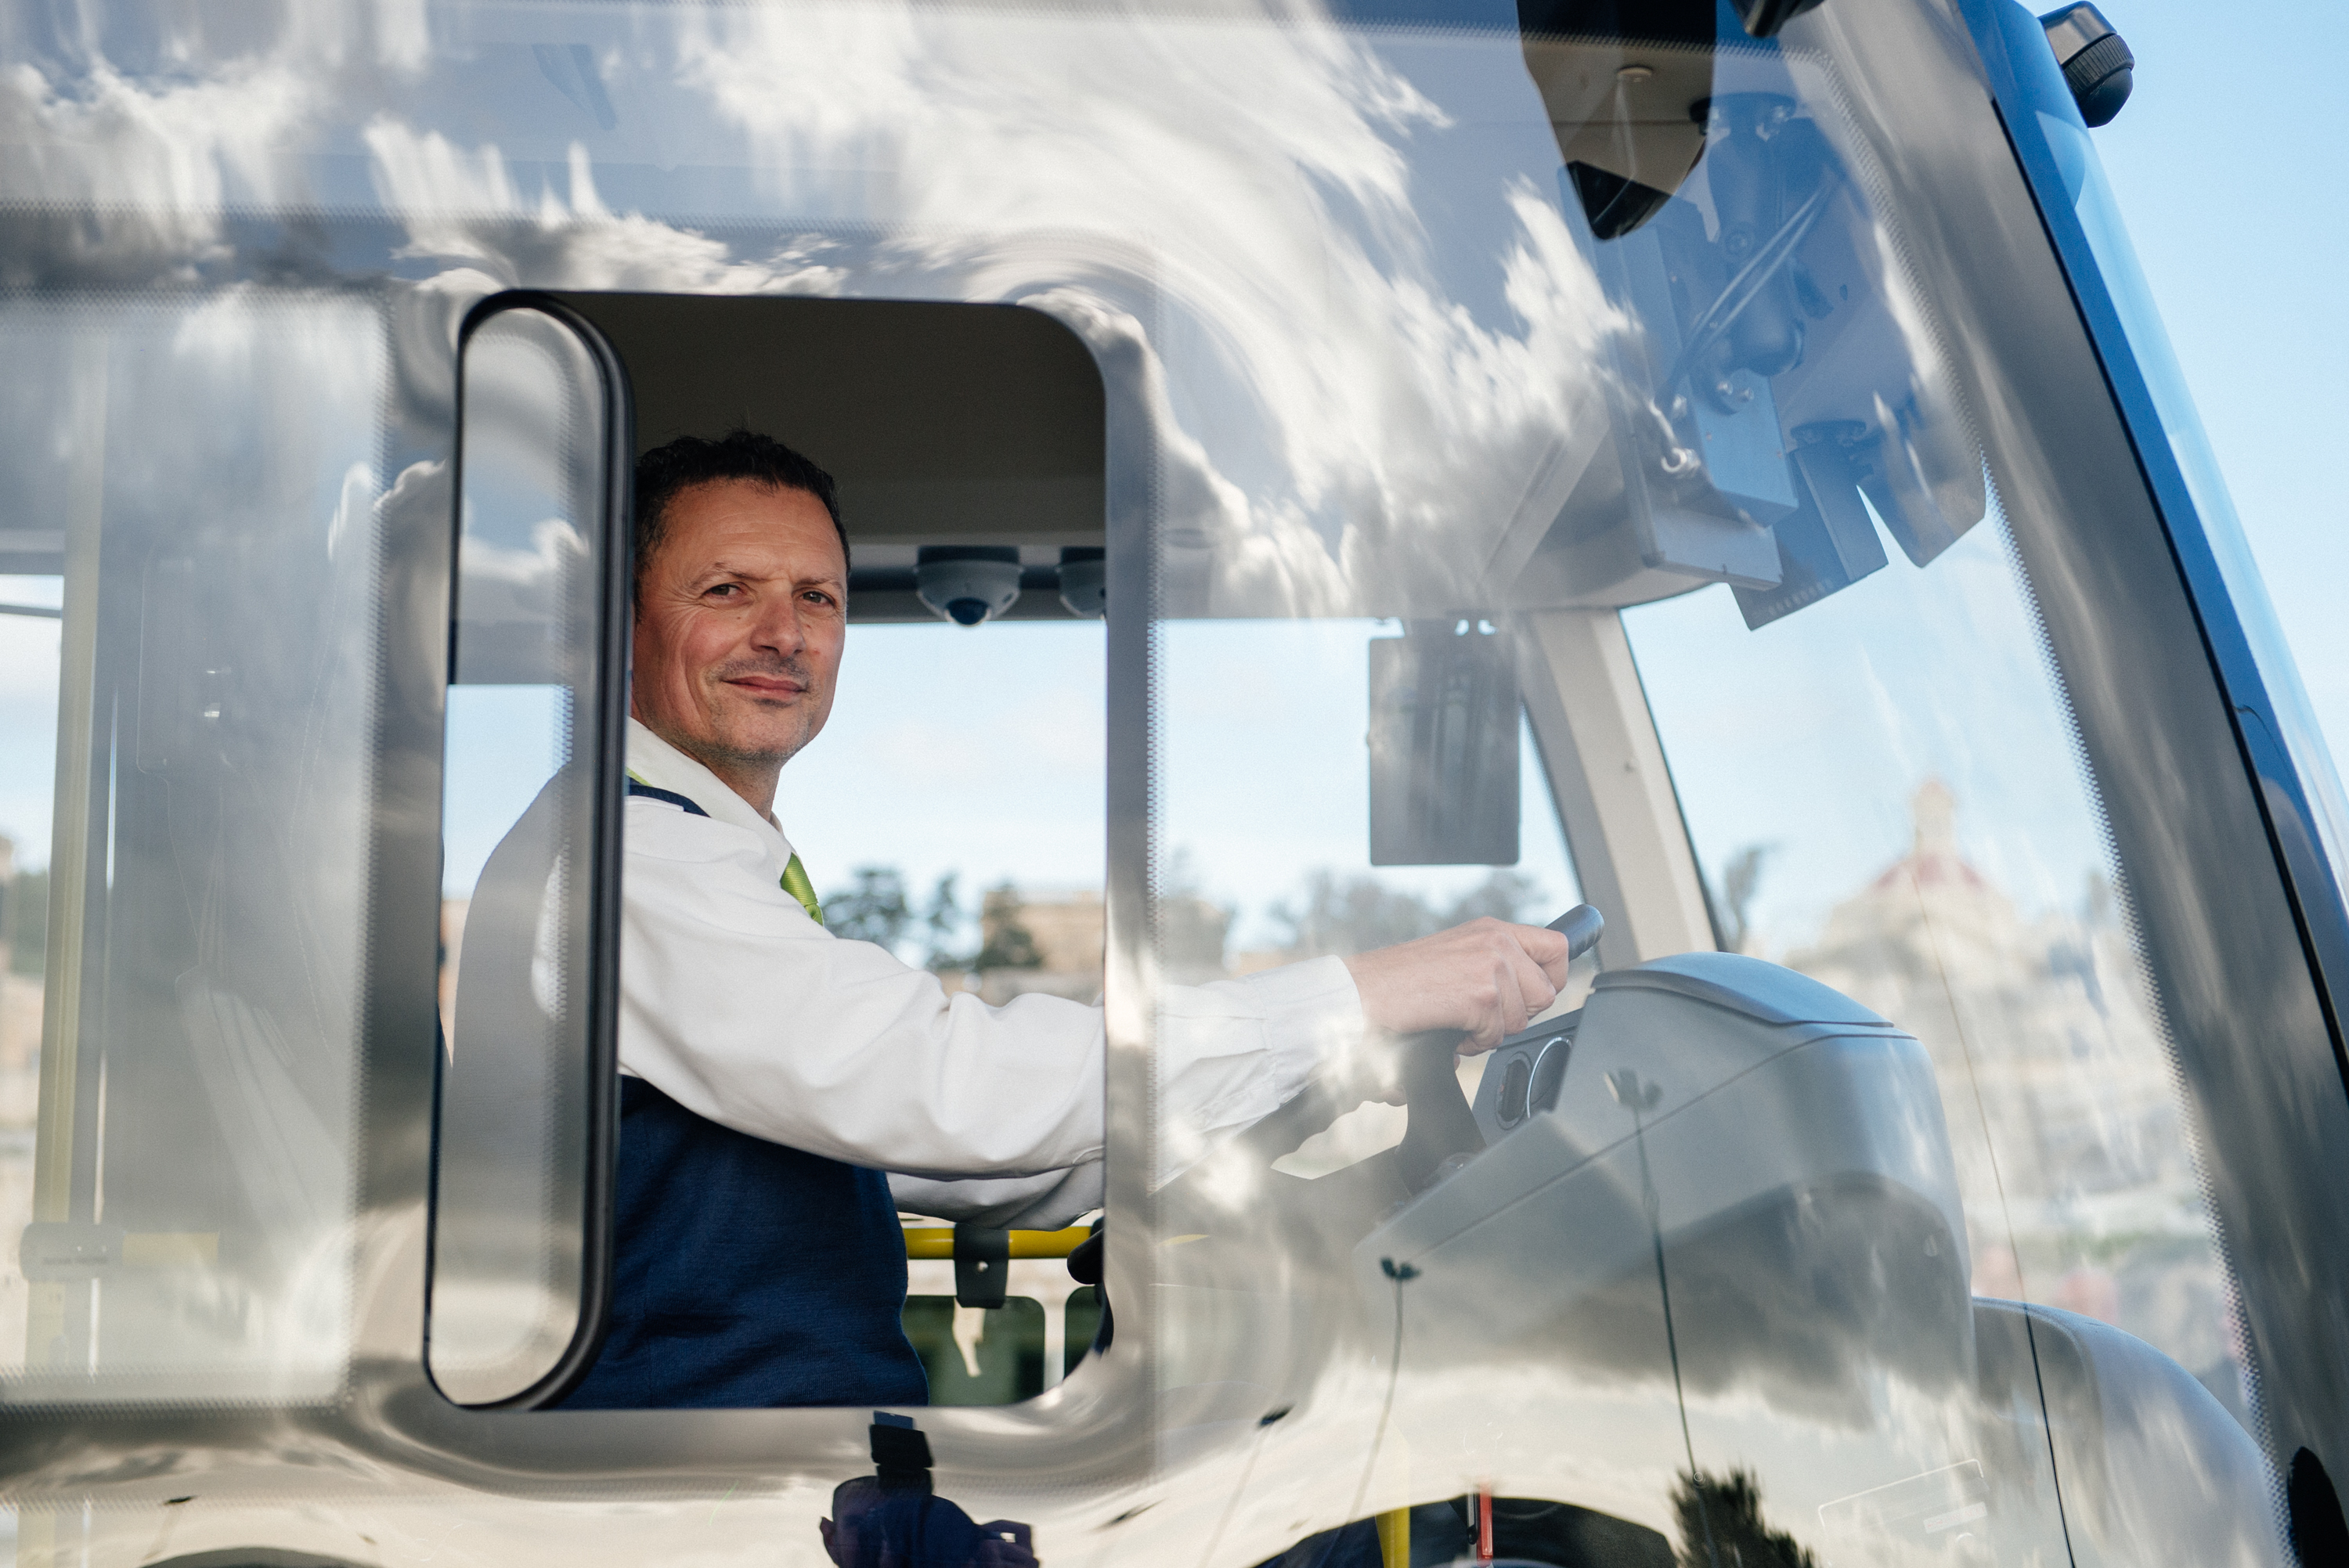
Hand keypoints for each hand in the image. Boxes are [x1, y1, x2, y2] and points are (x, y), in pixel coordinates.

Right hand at [1342, 917, 1573, 1051]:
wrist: (1364, 991)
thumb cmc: (1400, 980)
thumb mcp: (1456, 955)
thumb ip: (1493, 963)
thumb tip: (1532, 992)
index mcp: (1492, 929)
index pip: (1557, 947)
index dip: (1551, 978)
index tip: (1532, 994)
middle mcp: (1497, 940)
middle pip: (1545, 993)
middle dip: (1517, 1014)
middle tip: (1479, 1013)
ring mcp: (1491, 965)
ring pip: (1522, 1019)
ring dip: (1491, 1030)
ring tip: (1456, 1018)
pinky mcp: (1482, 994)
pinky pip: (1498, 1034)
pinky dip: (1473, 1041)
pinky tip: (1449, 1026)